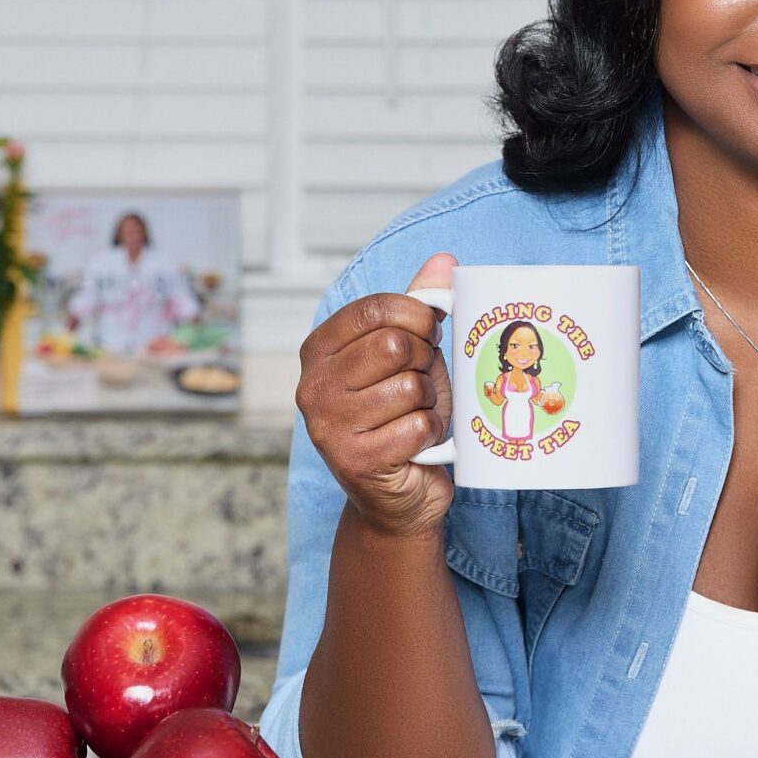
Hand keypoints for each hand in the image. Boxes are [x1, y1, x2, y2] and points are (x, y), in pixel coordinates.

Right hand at [295, 252, 455, 539]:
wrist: (399, 498)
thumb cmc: (403, 416)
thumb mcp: (410, 356)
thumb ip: (419, 307)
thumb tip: (444, 259)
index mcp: (319, 350)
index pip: (375, 309)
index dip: (418, 316)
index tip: (431, 332)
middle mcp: (313, 386)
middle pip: (394, 345)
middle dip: (425, 363)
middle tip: (422, 383)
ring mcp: (328, 426)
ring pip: (410, 387)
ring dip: (430, 404)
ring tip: (417, 416)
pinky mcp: (354, 461)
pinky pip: (417, 427)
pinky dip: (432, 435)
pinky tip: (418, 444)